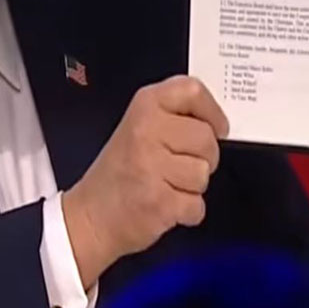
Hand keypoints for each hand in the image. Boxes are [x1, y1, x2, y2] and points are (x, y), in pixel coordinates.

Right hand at [61, 75, 229, 287]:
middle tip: (177, 165)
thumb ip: (175, 116)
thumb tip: (217, 123)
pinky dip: (186, 211)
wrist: (91, 216)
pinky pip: (197, 204)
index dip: (212, 112)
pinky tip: (164, 203)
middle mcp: (146, 130)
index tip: (215, 128)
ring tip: (165, 185)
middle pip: (207, 137)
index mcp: (145, 106)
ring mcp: (151, 166)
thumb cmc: (120, 172)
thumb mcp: (139, 125)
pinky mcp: (159, 201)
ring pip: (203, 173)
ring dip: (192, 187)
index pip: (193, 91)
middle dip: (203, 157)